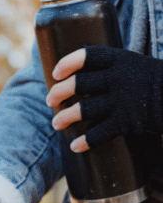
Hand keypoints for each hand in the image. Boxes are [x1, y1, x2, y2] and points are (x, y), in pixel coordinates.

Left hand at [46, 46, 162, 151]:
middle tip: (50, 100)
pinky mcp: (128, 122)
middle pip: (80, 84)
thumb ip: (112, 69)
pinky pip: (100, 133)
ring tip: (56, 123)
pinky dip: (85, 141)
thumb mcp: (136, 67)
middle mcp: (120, 78)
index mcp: (121, 60)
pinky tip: (74, 146)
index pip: (88, 56)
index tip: (55, 72)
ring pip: (84, 109)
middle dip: (60, 92)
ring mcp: (123, 100)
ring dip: (65, 117)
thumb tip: (79, 76)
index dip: (68, 63)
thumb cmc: (156, 83)